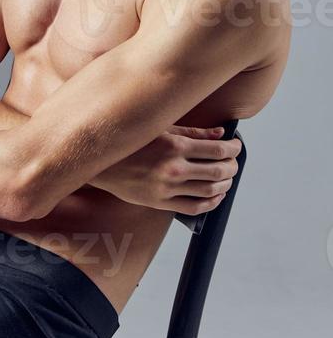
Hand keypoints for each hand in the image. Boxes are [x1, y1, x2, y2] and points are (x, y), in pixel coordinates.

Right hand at [88, 125, 241, 215]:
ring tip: (226, 178)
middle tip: (233, 163)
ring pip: (209, 191)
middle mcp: (173, 168)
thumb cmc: (131, 143)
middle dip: (232, 167)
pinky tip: (215, 196)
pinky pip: (194, 207)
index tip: (236, 148)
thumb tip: (219, 135)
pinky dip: (210, 203)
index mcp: (175, 146)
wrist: (101, 163)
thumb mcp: (161, 129)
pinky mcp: (160, 202)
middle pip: (218, 171)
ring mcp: (167, 187)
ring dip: (225, 185)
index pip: (217, 150)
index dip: (233, 150)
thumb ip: (193, 133)